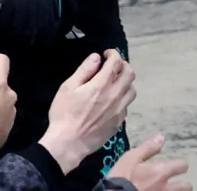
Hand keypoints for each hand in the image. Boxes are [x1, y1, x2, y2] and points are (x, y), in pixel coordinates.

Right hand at [39, 50, 136, 173]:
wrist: (70, 142)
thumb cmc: (64, 113)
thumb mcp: (68, 88)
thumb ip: (84, 71)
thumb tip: (96, 57)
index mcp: (101, 85)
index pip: (116, 63)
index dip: (113, 54)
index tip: (106, 54)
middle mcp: (115, 96)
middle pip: (130, 74)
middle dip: (123, 65)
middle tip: (112, 65)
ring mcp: (120, 110)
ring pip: (132, 90)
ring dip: (125, 81)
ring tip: (114, 82)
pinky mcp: (119, 122)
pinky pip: (127, 105)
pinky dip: (122, 97)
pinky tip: (111, 99)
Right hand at [109, 135, 190, 190]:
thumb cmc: (122, 176)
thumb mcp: (131, 157)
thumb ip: (148, 148)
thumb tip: (161, 138)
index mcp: (161, 172)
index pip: (182, 166)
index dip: (180, 164)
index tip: (176, 165)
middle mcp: (167, 187)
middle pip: (187, 186)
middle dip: (184, 183)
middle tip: (176, 182)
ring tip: (168, 189)